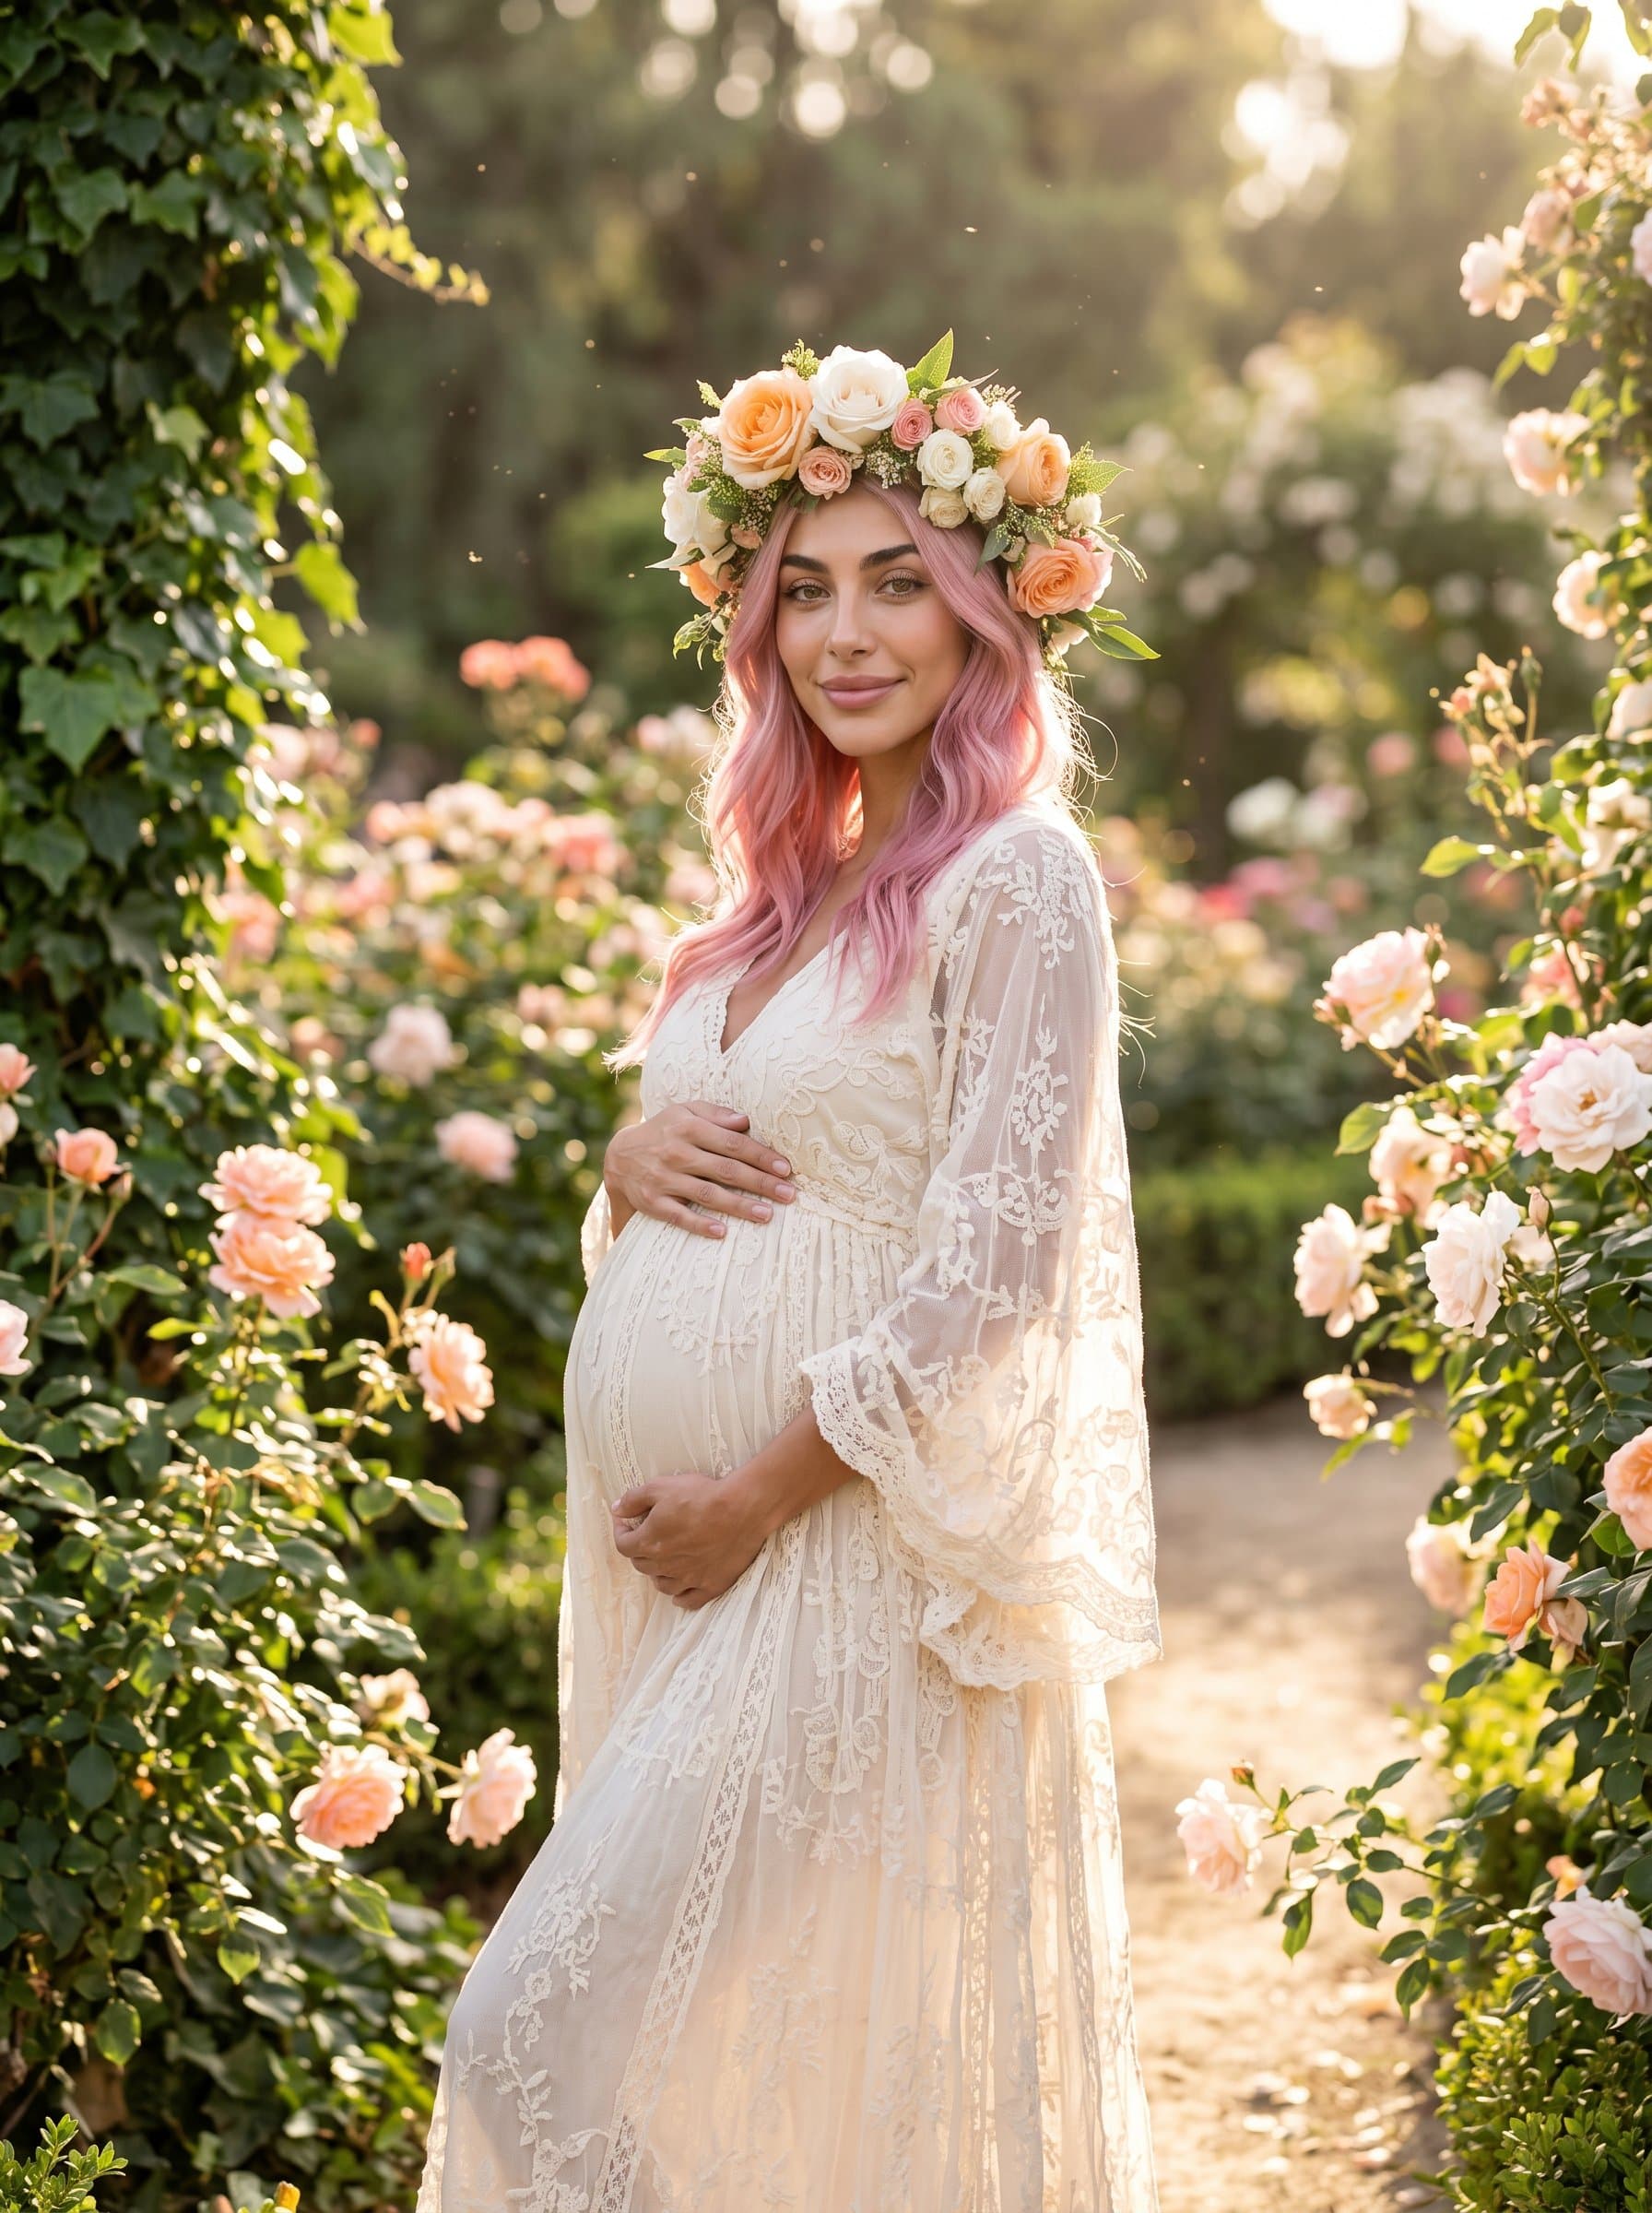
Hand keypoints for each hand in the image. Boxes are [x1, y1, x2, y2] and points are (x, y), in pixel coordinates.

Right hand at [603, 1103, 796, 1240]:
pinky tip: (723, 1232)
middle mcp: (676, 1153)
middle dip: (760, 1183)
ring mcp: (663, 1179)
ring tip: (767, 1215)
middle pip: (725, 1170)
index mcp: (688, 1128)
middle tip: (788, 1194)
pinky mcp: (653, 1202)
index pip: (732, 1143)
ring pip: (707, 1194)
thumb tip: (746, 1121)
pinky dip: (700, 1225)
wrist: (619, 1156)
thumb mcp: (685, 1112)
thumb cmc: (664, 1131)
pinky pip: (679, 1216)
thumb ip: (716, 1114)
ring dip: (739, 1206)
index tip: (785, 1168)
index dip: (760, 1156)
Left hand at [610, 1467, 771, 1608]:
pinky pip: (689, 1600)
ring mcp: (688, 1579)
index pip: (623, 1545)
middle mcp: (665, 1565)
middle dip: (639, 1550)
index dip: (621, 1533)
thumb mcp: (661, 1487)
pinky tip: (681, 1587)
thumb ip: (633, 1499)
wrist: (742, 1509)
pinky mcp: (710, 1585)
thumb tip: (616, 1509)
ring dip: (658, 1573)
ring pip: (662, 1584)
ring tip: (665, 1560)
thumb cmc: (702, 1495)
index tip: (625, 1523)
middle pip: (641, 1565)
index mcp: (649, 1542)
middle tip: (648, 1536)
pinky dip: (680, 1596)